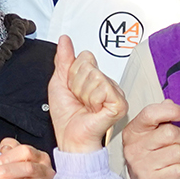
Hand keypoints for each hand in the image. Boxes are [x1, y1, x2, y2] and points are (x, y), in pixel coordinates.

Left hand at [47, 35, 126, 152]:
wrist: (71, 138)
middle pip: (89, 65)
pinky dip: (92, 100)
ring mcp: (115, 93)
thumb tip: (64, 40)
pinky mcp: (120, 103)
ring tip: (85, 105)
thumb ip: (63, 59)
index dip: (73, 74)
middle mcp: (107, 83)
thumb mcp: (59, 82)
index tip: (73, 89)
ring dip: (83, 93)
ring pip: (95, 76)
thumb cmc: (66, 117)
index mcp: (94, 77)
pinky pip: (102, 88)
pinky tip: (94, 109)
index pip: (85, 57)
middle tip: (79, 99)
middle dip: (77, 83)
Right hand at [122, 100, 179, 178]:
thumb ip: (160, 116)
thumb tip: (170, 102)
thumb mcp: (151, 133)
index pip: (151, 113)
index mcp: (133, 131)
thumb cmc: (151, 154)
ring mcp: (141, 166)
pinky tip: (176, 171)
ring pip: (179, 152)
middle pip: (171, 133)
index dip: (172, 111)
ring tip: (176, 159)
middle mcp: (134, 148)